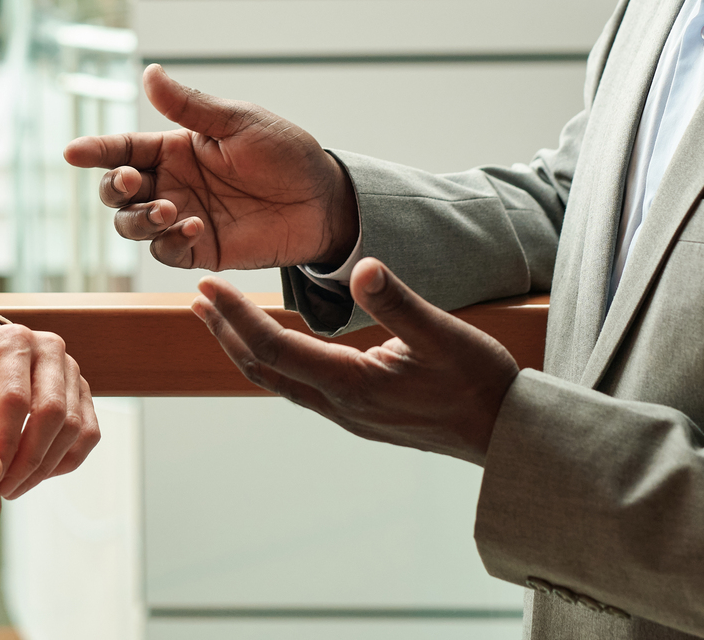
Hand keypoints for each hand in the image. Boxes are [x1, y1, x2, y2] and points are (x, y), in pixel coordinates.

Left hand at [0, 318, 98, 499]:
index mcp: (13, 342)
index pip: (16, 399)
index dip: (6, 442)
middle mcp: (50, 348)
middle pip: (52, 412)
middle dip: (29, 460)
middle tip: (6, 488)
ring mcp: (72, 368)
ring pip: (74, 426)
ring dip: (47, 465)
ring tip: (18, 485)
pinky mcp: (84, 389)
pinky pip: (89, 432)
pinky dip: (67, 460)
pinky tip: (41, 473)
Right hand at [61, 64, 356, 270]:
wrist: (323, 200)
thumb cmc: (284, 153)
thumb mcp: (238, 122)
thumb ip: (190, 106)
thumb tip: (149, 73)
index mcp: (175, 148)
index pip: (123, 148)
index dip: (95, 150)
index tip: (73, 153)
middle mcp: (171, 182)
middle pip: (116, 191)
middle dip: (114, 187)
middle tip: (132, 181)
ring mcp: (182, 217)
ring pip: (131, 225)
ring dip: (139, 218)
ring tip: (169, 209)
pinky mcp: (199, 249)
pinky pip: (165, 252)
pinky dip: (168, 241)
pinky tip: (192, 226)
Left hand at [191, 258, 519, 464]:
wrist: (509, 437)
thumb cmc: (480, 383)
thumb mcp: (444, 333)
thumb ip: (399, 301)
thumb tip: (361, 266)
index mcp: (352, 385)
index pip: (275, 346)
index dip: (236, 315)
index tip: (208, 285)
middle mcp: (341, 406)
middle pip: (263, 369)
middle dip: (225, 332)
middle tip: (195, 299)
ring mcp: (350, 416)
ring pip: (279, 381)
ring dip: (245, 347)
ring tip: (220, 319)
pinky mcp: (362, 415)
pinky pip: (301, 387)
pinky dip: (275, 360)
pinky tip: (276, 345)